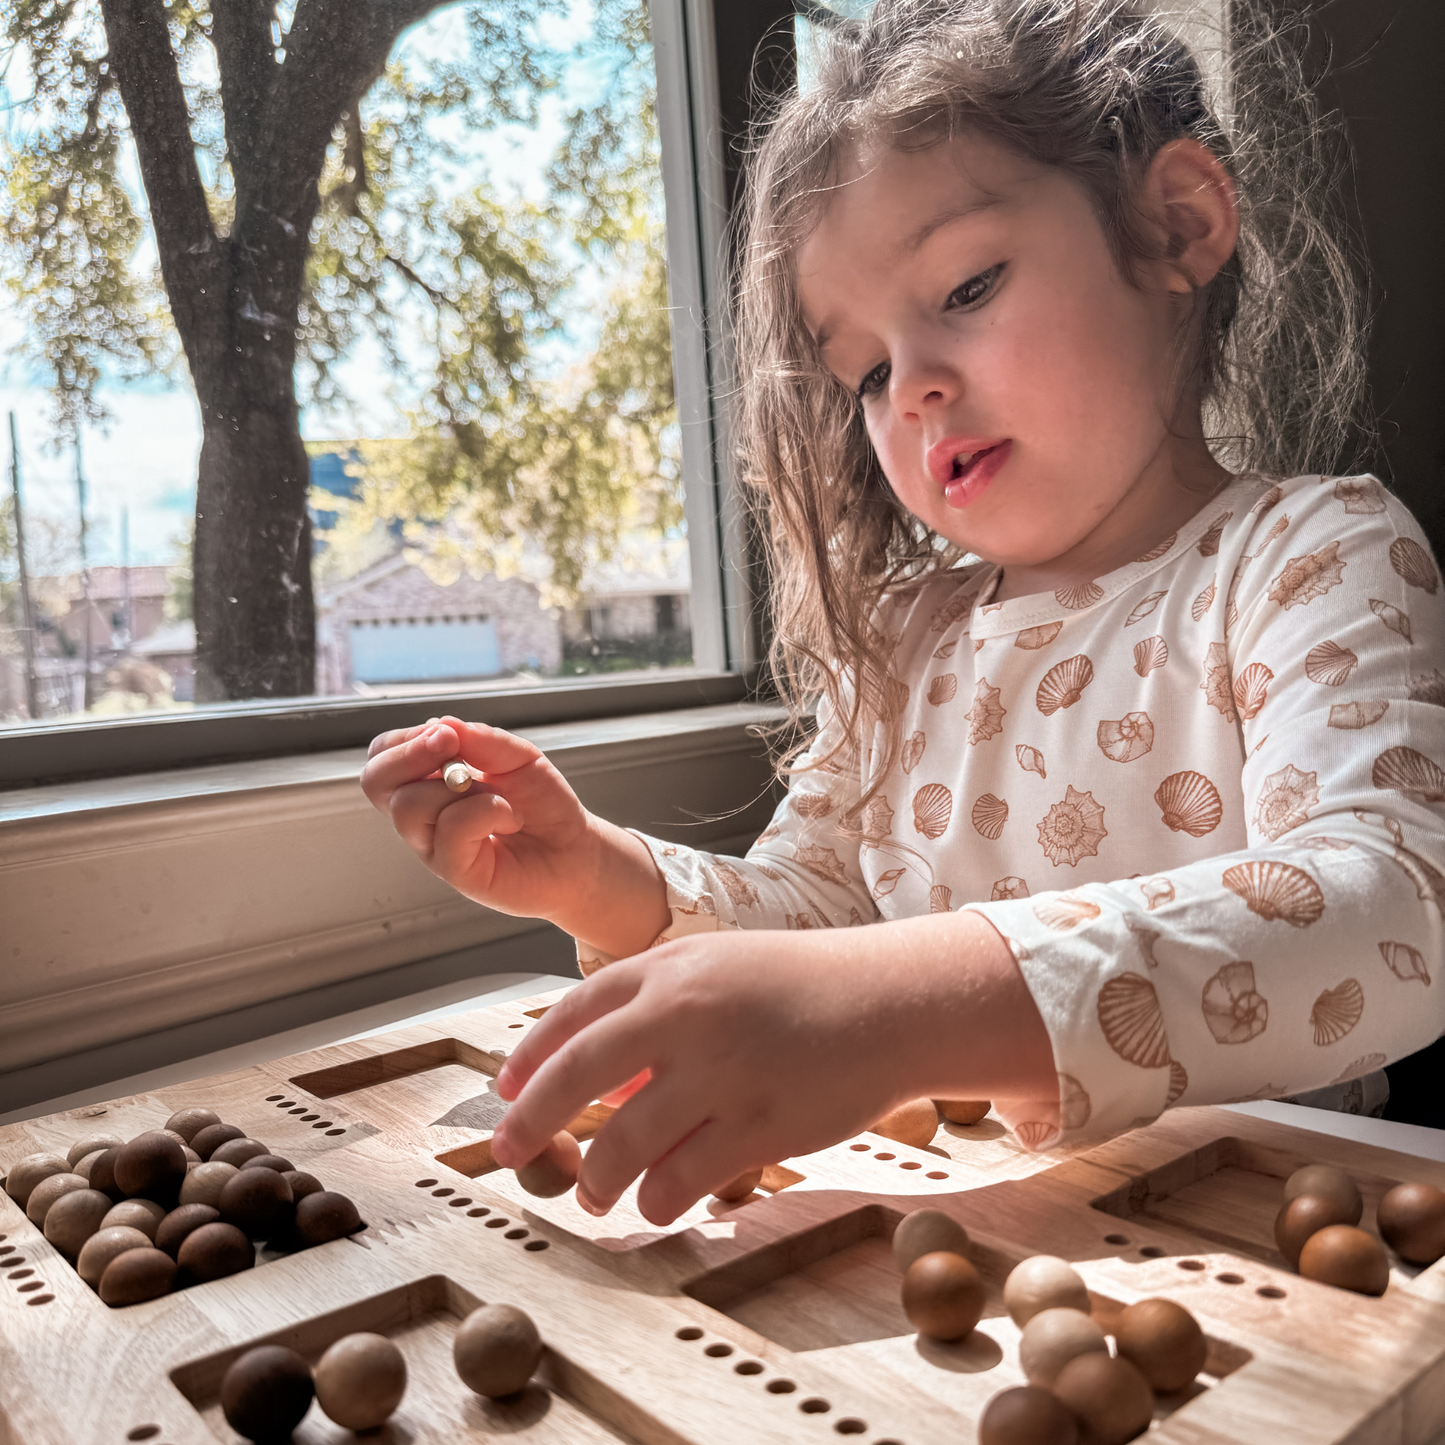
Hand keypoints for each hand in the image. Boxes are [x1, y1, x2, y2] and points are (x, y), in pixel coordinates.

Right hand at [360, 716, 667, 952]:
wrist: (577, 850)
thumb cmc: (543, 805)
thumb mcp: (516, 757)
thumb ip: (480, 739)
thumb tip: (440, 723)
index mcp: (428, 783)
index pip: (382, 756)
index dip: (405, 739)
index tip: (448, 733)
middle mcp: (422, 816)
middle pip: (375, 781)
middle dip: (411, 754)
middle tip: (453, 746)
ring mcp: (434, 846)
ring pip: (409, 806)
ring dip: (459, 787)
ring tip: (498, 797)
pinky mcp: (455, 872)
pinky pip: (450, 829)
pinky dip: (486, 811)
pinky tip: (509, 819)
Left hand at [491, 913, 1055, 1224]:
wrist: (891, 1001)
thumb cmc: (802, 984)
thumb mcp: (720, 966)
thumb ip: (656, 1005)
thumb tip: (596, 1073)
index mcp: (670, 968)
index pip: (573, 1013)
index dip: (529, 1058)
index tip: (506, 1092)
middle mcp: (684, 1014)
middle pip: (577, 1077)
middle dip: (529, 1123)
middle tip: (506, 1152)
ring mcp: (720, 1072)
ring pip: (624, 1142)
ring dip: (596, 1180)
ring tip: (594, 1196)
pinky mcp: (758, 1125)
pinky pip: (681, 1180)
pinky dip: (656, 1199)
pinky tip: (655, 1204)